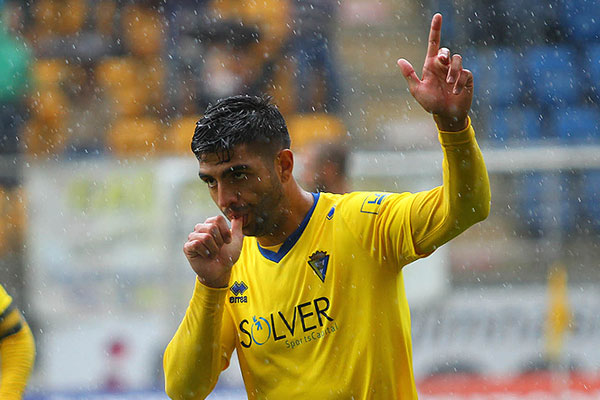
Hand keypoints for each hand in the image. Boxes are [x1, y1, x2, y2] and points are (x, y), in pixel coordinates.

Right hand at [183, 216, 243, 287]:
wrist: (221, 271)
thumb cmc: (227, 255)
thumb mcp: (236, 241)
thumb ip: (237, 227)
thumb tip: (238, 215)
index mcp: (211, 224)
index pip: (218, 219)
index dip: (225, 232)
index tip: (227, 241)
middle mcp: (200, 228)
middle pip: (212, 227)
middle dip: (220, 241)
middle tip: (219, 248)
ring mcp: (193, 237)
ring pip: (206, 237)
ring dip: (214, 249)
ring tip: (213, 253)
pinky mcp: (187, 247)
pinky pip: (196, 244)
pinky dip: (205, 252)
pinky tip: (206, 256)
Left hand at [397, 13, 472, 130]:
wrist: (446, 115)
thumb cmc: (431, 103)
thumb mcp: (417, 90)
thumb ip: (409, 75)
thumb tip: (400, 60)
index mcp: (431, 65)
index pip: (434, 43)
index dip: (435, 29)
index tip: (437, 16)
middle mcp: (444, 66)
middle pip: (446, 51)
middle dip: (444, 54)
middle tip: (442, 61)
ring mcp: (456, 71)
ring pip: (457, 59)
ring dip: (453, 71)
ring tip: (449, 84)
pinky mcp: (466, 78)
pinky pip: (465, 73)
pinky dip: (459, 82)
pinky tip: (455, 92)